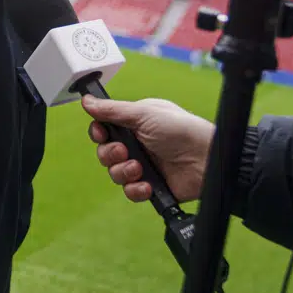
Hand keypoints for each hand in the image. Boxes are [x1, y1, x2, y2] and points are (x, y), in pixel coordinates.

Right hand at [82, 96, 214, 202]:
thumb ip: (112, 110)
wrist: (206, 158)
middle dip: (110, 154)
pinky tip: (147, 184)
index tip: (102, 134)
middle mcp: (137, 145)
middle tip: (125, 151)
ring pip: (115, 174)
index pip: (104, 130)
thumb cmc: (181, 129)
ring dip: (123, 172)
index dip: (99, 134)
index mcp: (134, 124)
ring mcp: (144, 166)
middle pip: (105, 153)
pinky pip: (130, 192)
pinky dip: (135, 189)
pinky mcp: (152, 187)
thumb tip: (86, 101)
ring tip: (140, 168)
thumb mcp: (144, 113)